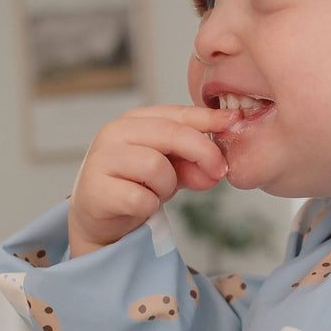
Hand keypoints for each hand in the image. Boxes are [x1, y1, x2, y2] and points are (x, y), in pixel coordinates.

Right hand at [68, 104, 240, 256]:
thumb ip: (195, 164)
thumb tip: (217, 170)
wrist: (101, 217)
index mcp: (135, 120)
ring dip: (167, 185)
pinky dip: (150, 205)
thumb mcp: (173, 169)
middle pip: (171, 133)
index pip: (178, 113)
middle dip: (202, 153)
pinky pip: (140, 197)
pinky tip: (142, 205)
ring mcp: (101, 158)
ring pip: (156, 166)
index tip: (234, 120)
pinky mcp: (96, 189)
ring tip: (157, 192)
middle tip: (218, 172)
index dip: (209, 118)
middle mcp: (115, 132)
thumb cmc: (138, 184)